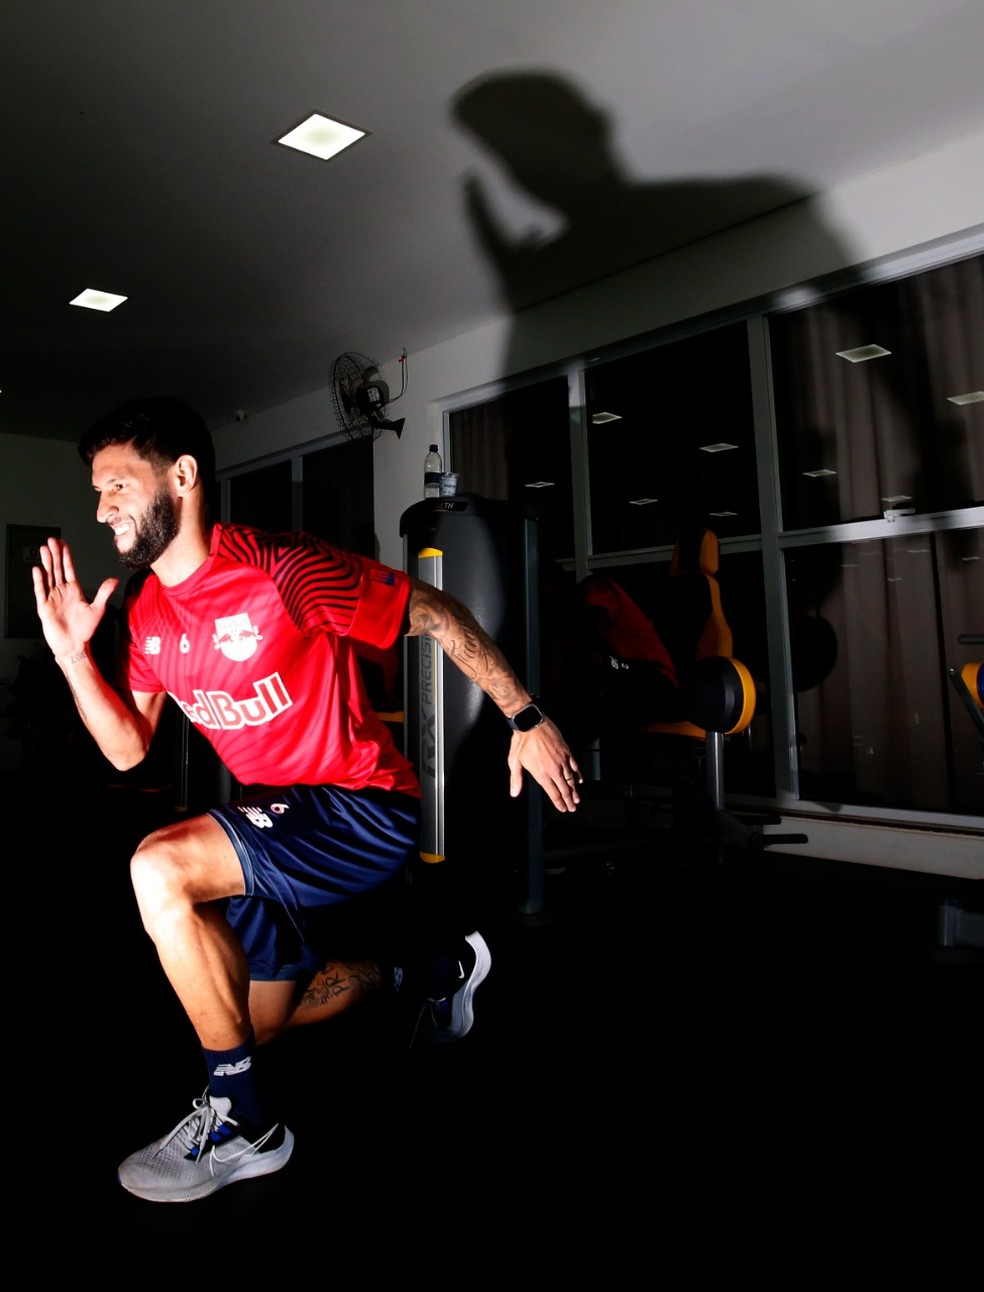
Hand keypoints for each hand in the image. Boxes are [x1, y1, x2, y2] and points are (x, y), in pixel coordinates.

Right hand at [32, 537, 117, 659]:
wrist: (74, 645)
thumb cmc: (85, 630)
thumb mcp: (98, 609)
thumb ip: (104, 593)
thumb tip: (114, 579)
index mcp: (74, 590)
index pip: (68, 568)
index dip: (66, 556)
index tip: (63, 543)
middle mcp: (62, 591)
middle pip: (57, 569)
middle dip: (55, 554)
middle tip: (51, 540)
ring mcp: (52, 598)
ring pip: (48, 576)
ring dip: (46, 563)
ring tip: (44, 550)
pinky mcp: (45, 607)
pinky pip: (41, 591)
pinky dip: (39, 581)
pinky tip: (38, 570)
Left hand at [508, 716, 582, 812]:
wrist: (530, 723)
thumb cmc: (521, 742)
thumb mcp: (514, 762)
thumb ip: (516, 780)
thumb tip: (514, 793)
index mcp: (541, 774)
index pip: (553, 794)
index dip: (559, 803)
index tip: (563, 809)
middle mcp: (553, 770)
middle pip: (564, 789)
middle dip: (569, 801)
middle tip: (572, 808)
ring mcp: (561, 761)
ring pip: (571, 779)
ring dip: (575, 790)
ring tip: (577, 799)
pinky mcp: (566, 752)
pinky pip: (574, 766)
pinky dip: (578, 774)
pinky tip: (579, 780)